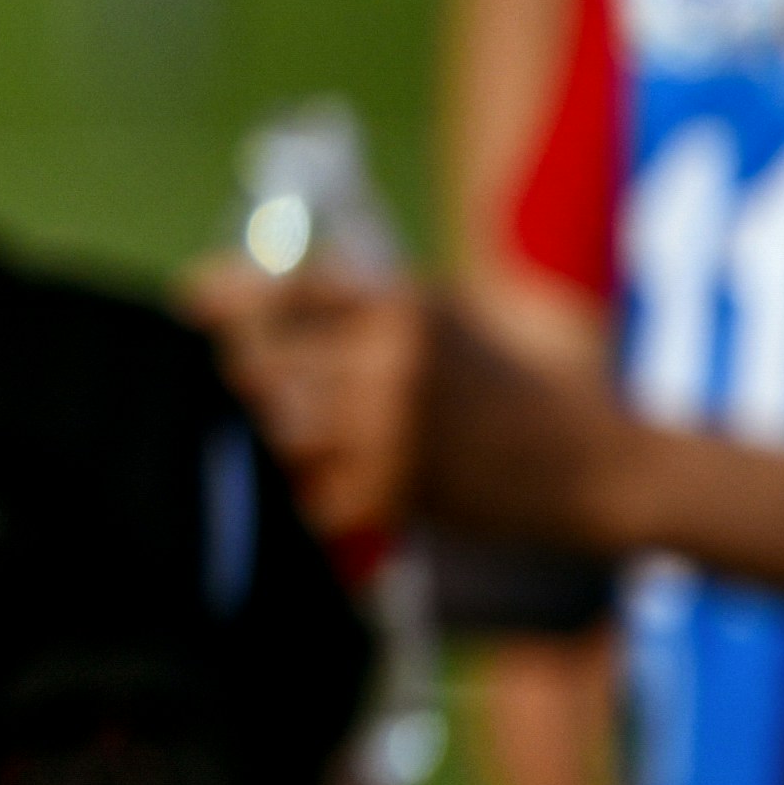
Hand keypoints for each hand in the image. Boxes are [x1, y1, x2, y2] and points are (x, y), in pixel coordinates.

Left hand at [185, 261, 627, 556]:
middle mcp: (389, 361)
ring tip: (281, 439)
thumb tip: (256, 292)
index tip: (188, 301)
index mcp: (401, 306)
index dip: (222, 296)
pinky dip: (309, 493)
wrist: (595, 465)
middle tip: (229, 385)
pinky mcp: (393, 493)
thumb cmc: (515, 386)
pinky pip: (308, 493)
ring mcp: (388, 430)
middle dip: (241, 376)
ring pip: (274, 430)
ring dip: (270, 438)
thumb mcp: (448, 314)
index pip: (281, 291)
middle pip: (258, 363)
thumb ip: (361, 302)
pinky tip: (331, 487)